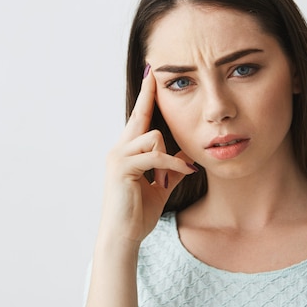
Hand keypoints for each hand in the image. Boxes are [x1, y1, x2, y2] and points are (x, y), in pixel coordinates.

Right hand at [98, 65, 195, 244]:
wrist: (124, 235)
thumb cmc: (139, 212)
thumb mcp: (160, 186)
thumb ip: (171, 169)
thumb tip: (187, 158)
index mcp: (128, 151)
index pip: (139, 119)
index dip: (146, 98)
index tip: (151, 77)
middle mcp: (119, 149)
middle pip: (140, 116)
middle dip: (148, 94)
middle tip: (153, 70)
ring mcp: (118, 156)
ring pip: (153, 137)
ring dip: (169, 158)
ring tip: (168, 178)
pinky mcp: (122, 167)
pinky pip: (154, 156)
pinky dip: (171, 165)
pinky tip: (179, 175)